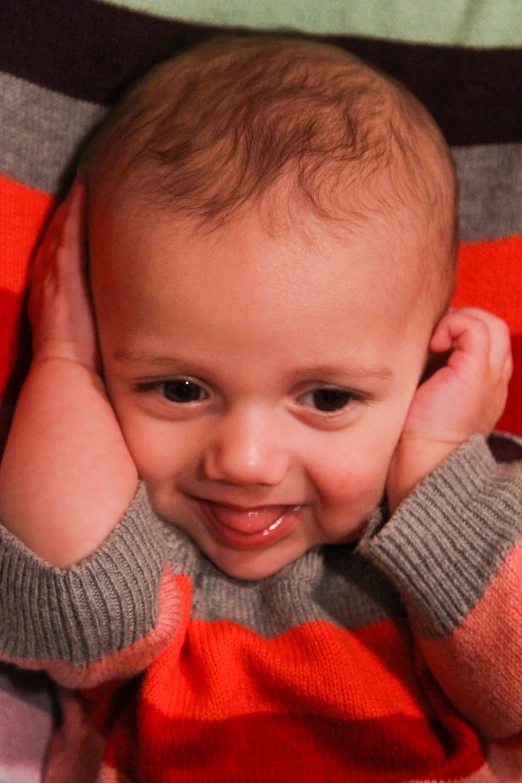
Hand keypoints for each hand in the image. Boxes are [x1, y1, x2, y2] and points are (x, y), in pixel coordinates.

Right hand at [28, 183, 98, 370]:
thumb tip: (131, 314)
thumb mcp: (93, 336)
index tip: (83, 210)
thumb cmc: (85, 365)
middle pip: (57, 237)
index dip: (69, 232)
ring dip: (72, 206)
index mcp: (55, 298)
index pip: (61, 256)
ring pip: (61, 231)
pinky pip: (67, 237)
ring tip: (86, 180)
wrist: (68, 379)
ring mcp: (54, 278)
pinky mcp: (62, 278)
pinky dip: (74, 214)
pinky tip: (84, 192)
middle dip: (68, 211)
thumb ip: (106, 319)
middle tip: (85, 183)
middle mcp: (50, 283)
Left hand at [387, 307, 512, 510]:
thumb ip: (431, 374)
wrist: (426, 466)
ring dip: (457, 322)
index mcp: (485, 385)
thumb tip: (415, 347)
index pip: (484, 341)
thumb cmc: (416, 438)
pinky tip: (432, 346)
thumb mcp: (427, 399)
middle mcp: (494, 378)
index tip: (430, 341)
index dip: (459, 331)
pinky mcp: (477, 372)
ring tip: (432, 342)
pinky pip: (476, 327)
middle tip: (431, 337)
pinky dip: (453, 325)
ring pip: (489, 323)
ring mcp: (490, 375)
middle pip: (491, 328)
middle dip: (459, 322)